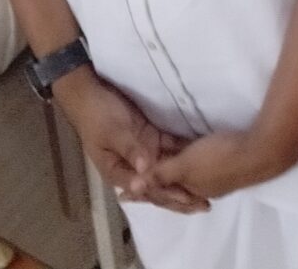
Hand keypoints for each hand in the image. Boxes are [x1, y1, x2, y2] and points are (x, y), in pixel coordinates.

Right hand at [54, 70, 206, 214]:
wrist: (89, 91)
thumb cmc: (96, 115)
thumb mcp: (112, 132)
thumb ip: (130, 150)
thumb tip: (147, 171)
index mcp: (119, 172)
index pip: (147, 189)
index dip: (167, 195)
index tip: (187, 199)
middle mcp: (134, 167)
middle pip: (159, 185)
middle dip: (181, 195)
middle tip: (205, 205)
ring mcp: (143, 152)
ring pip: (167, 170)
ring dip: (185, 179)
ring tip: (208, 190)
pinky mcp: (150, 136)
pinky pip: (170, 149)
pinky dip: (184, 155)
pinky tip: (202, 159)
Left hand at [147, 129, 288, 202]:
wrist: (260, 150)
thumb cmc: (218, 158)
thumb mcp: (185, 166)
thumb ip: (161, 174)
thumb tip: (133, 187)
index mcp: (191, 192)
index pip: (161, 191)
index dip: (143, 185)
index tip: (126, 184)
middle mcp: (202, 188)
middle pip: (173, 182)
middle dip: (156, 177)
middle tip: (137, 169)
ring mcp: (215, 174)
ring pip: (185, 170)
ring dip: (171, 164)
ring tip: (155, 154)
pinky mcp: (223, 158)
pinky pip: (197, 159)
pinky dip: (186, 154)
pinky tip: (182, 144)